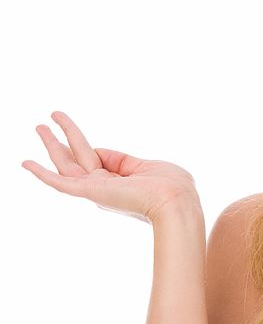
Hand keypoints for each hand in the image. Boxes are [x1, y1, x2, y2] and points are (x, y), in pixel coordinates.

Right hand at [22, 111, 201, 223]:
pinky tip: (26, 163)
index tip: (98, 142)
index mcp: (121, 182)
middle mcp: (106, 187)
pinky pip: (59, 182)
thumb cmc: (172, 186)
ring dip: (51, 144)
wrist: (176, 201)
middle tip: (45, 122)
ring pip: (66, 163)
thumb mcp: (149, 167)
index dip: (98, 148)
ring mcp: (96, 188)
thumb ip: (125, 161)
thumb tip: (98, 151)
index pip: (101, 159)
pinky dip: (41, 173)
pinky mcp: (89, 191)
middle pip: (77, 159)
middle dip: (62, 141)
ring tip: (39, 125)